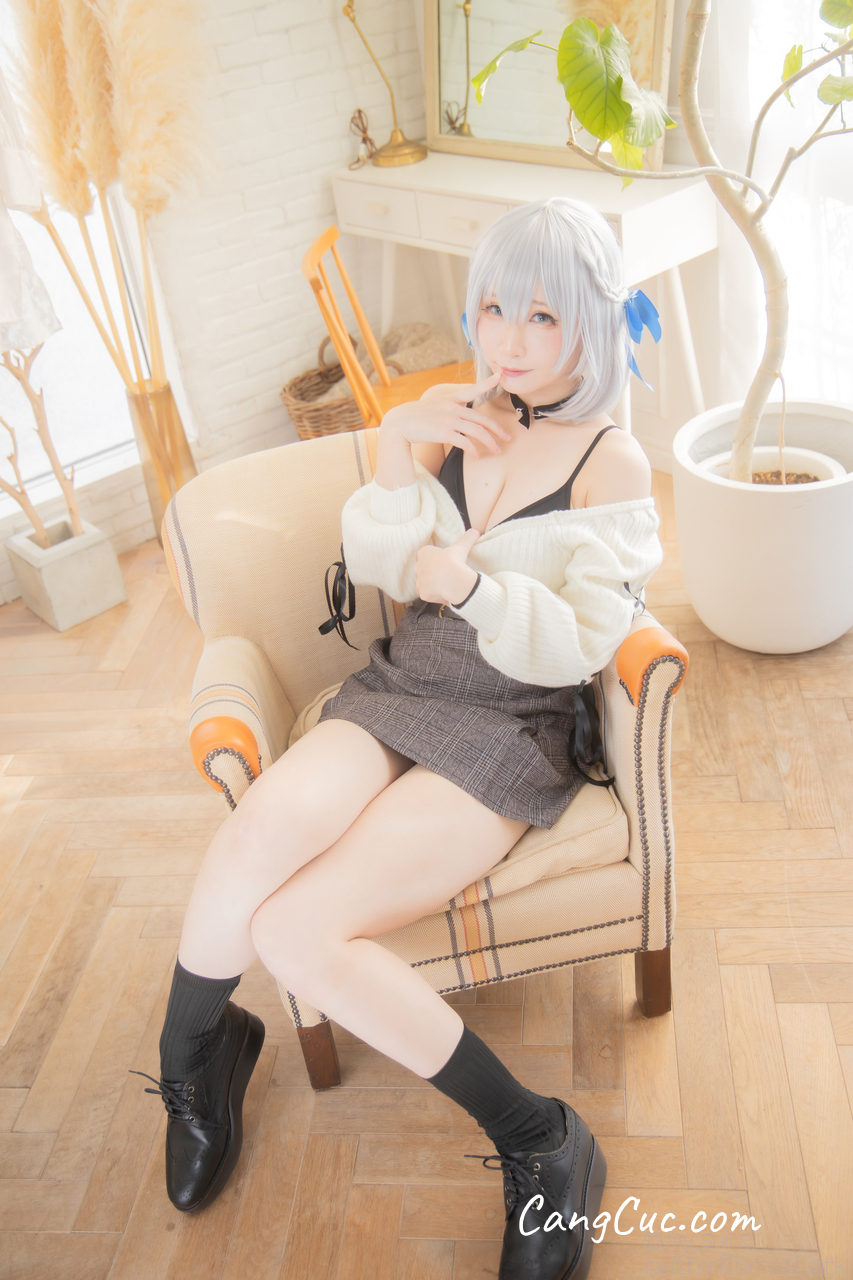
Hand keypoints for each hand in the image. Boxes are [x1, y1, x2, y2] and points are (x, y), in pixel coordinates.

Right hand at [382, 371, 508, 457]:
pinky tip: (477, 456)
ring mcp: (449, 420)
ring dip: (490, 442)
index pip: (473, 390)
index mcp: (451, 399)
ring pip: (477, 431)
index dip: (487, 383)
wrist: (400, 422)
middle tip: (507, 438)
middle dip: (497, 429)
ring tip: (497, 450)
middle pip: (482, 419)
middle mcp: (453, 408)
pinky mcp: (444, 432)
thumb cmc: (417, 417)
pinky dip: (473, 450)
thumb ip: (450, 408)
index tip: (500, 376)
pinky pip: (465, 442)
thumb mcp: (435, 406)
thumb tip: (462, 417)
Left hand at [416, 527, 480, 604]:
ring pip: (424, 583)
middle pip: (423, 569)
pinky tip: (444, 595)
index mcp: (424, 553)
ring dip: (431, 584)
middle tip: (445, 574)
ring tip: (444, 585)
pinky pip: (428, 595)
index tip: (446, 561)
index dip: (436, 557)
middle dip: (432, 571)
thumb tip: (476, 531)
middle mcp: (418, 567)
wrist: (452, 578)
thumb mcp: (461, 547)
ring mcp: (420, 582)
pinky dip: (435, 596)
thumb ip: (467, 538)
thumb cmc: (454, 560)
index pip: (426, 554)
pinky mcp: (423, 594)